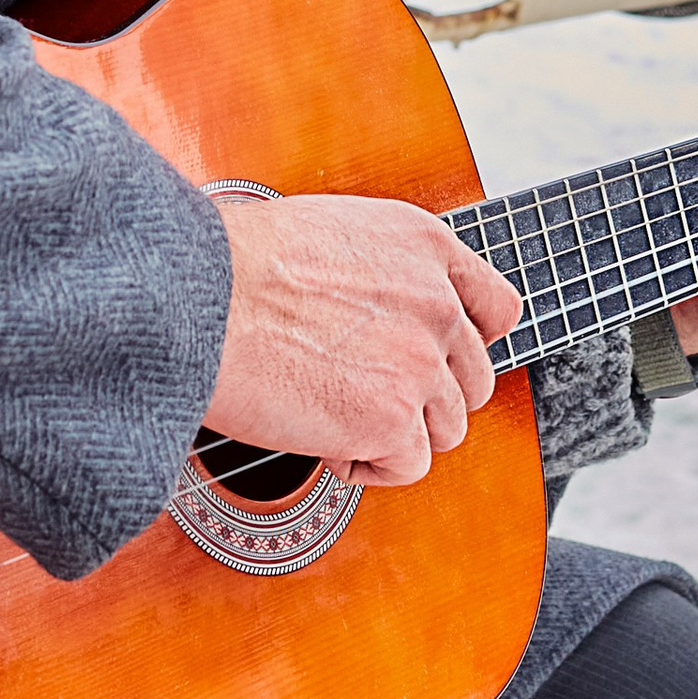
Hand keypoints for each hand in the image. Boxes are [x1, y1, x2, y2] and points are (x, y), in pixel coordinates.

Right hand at [204, 192, 524, 488]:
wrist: (200, 298)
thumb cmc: (239, 266)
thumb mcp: (338, 234)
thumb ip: (389, 274)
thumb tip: (395, 321)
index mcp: (425, 245)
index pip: (497, 308)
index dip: (468, 344)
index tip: (438, 361)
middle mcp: (437, 301)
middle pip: (473, 381)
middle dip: (423, 397)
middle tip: (360, 393)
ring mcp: (421, 362)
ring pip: (446, 428)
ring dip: (394, 431)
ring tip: (330, 409)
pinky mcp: (394, 419)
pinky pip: (408, 465)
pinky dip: (368, 463)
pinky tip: (322, 435)